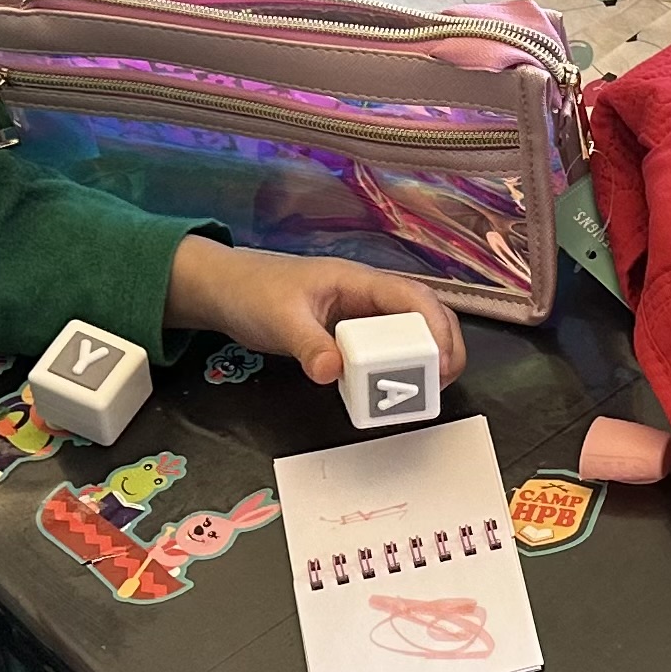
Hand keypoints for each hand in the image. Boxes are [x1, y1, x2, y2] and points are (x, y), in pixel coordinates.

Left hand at [165, 237, 470, 390]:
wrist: (224, 290)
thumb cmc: (253, 293)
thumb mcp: (279, 320)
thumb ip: (308, 346)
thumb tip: (334, 372)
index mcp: (357, 281)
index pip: (412, 296)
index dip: (435, 325)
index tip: (443, 360)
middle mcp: (367, 296)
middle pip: (424, 313)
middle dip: (445, 344)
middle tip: (446, 381)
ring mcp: (360, 315)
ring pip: (411, 331)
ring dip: (428, 356)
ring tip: (432, 389)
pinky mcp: (350, 334)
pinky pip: (387, 348)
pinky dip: (401, 366)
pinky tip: (398, 389)